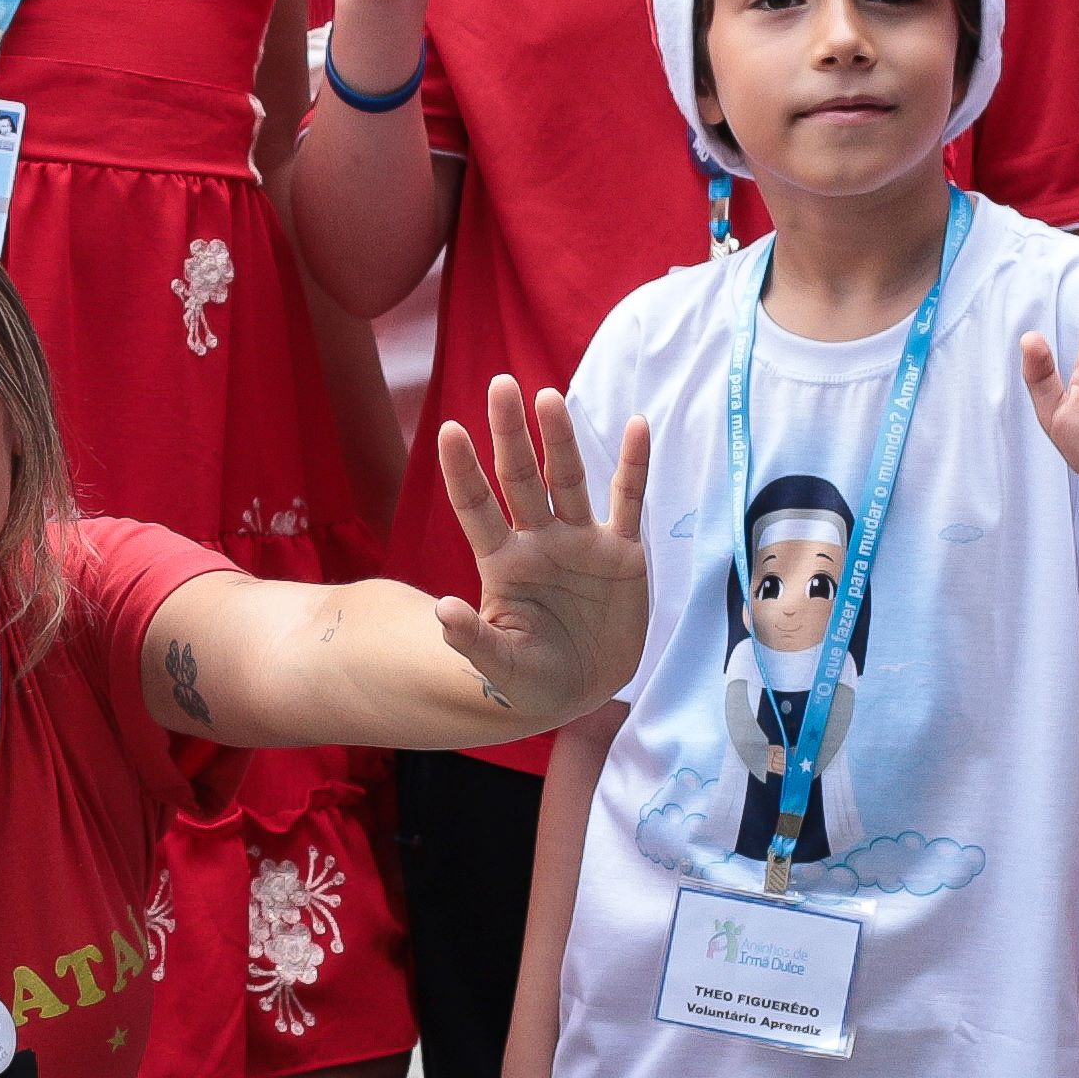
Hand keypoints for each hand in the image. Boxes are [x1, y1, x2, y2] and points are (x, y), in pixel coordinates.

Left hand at [423, 381, 654, 728]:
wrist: (584, 693)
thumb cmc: (533, 681)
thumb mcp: (501, 670)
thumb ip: (473, 641)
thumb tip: (441, 610)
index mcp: (502, 564)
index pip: (476, 507)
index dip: (463, 471)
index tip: (448, 430)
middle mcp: (538, 541)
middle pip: (521, 478)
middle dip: (510, 434)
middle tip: (500, 384)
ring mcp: (580, 541)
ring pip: (570, 479)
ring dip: (561, 439)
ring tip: (548, 397)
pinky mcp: (622, 552)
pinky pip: (628, 501)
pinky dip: (634, 466)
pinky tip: (638, 425)